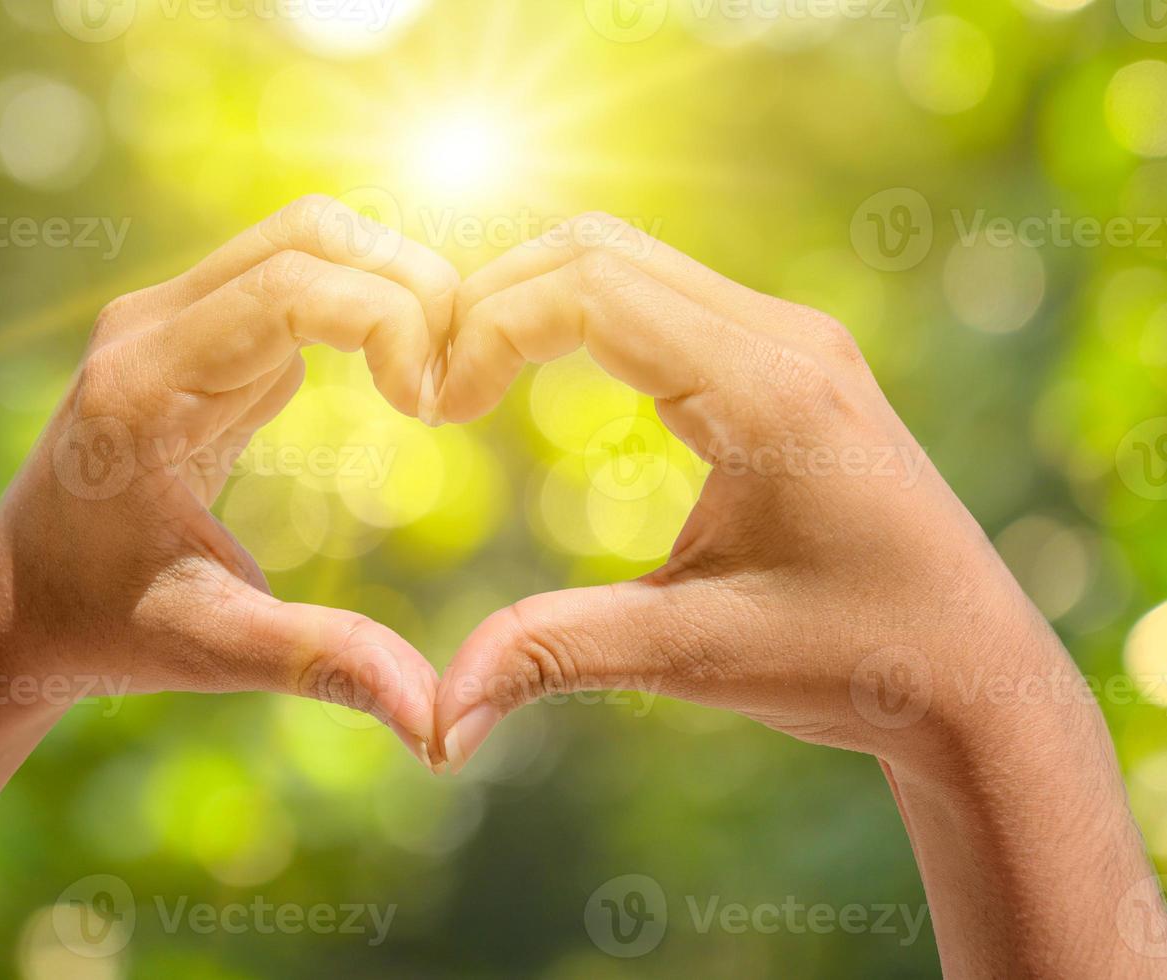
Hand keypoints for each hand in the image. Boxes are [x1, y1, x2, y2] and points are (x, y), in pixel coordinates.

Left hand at [0, 196, 458, 763]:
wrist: (12, 607)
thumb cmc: (101, 628)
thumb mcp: (212, 648)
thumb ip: (327, 664)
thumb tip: (443, 724)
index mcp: (144, 386)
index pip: (291, 284)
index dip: (390, 319)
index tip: (435, 406)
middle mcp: (149, 328)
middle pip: (309, 232)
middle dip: (409, 284)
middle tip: (460, 378)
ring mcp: (167, 322)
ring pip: (307, 243)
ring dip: (392, 290)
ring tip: (438, 382)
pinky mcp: (193, 336)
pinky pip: (294, 281)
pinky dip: (363, 308)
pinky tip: (400, 380)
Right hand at [429, 211, 1081, 775]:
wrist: (974, 673)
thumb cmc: (858, 662)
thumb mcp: (697, 656)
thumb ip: (557, 656)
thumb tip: (436, 719)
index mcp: (768, 391)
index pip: (590, 290)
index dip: (486, 330)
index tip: (435, 408)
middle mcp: (783, 338)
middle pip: (595, 248)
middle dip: (491, 299)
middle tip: (433, 387)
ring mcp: (788, 339)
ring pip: (622, 259)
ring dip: (528, 300)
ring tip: (467, 382)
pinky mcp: (781, 360)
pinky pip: (655, 295)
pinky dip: (573, 315)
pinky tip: (533, 376)